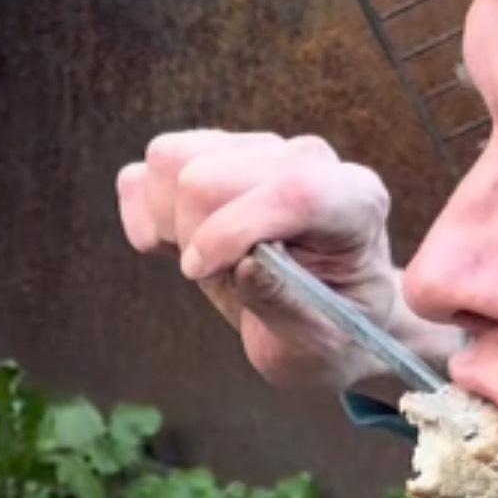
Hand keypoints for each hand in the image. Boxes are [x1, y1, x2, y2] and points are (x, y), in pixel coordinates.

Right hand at [115, 131, 445, 394]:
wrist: (320, 319)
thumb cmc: (327, 334)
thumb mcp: (316, 346)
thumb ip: (286, 306)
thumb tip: (245, 265)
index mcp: (353, 201)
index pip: (291, 190)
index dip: (231, 232)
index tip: (202, 275)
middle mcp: (305, 161)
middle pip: (207, 174)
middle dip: (192, 235)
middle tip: (213, 277)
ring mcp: (256, 151)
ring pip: (171, 159)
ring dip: (167, 219)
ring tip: (201, 260)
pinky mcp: (212, 156)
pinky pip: (147, 171)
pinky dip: (143, 213)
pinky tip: (176, 245)